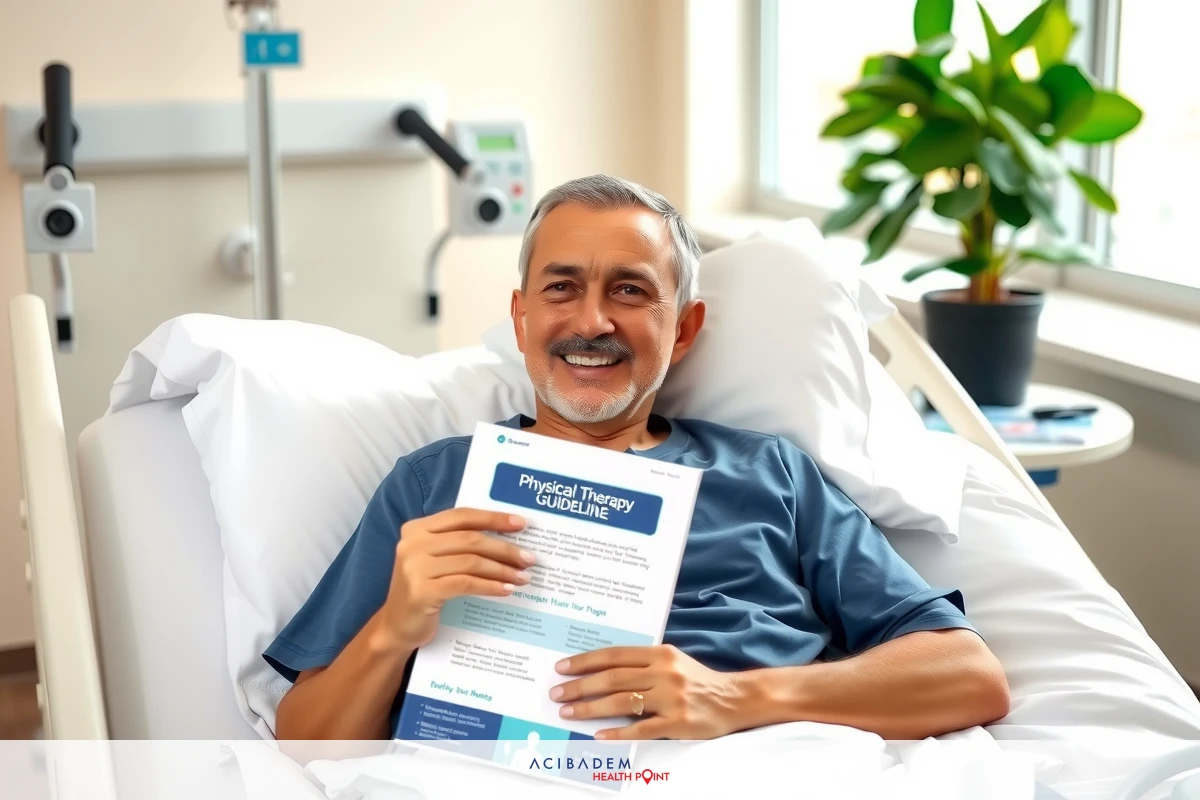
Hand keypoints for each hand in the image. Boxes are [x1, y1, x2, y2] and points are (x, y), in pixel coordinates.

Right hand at [381, 508, 535, 649]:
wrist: (397, 626)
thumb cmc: (424, 590)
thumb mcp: (436, 560)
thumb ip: (458, 544)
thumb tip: (507, 539)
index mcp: (416, 529)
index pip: (462, 516)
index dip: (493, 518)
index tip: (521, 524)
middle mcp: (412, 544)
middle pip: (470, 539)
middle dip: (504, 548)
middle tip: (528, 558)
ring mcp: (414, 567)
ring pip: (471, 562)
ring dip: (502, 569)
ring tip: (522, 577)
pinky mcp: (421, 591)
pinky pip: (466, 584)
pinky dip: (490, 586)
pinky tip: (506, 590)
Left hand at [549, 645, 743, 739]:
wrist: (734, 699)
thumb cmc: (697, 680)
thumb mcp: (672, 661)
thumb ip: (642, 663)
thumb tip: (600, 670)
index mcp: (660, 654)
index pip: (614, 655)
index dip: (585, 661)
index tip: (562, 668)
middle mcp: (664, 673)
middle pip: (613, 678)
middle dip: (580, 686)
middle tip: (557, 693)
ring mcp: (671, 698)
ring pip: (622, 702)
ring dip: (591, 708)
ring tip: (569, 712)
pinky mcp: (678, 723)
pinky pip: (641, 729)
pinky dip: (618, 732)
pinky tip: (599, 735)